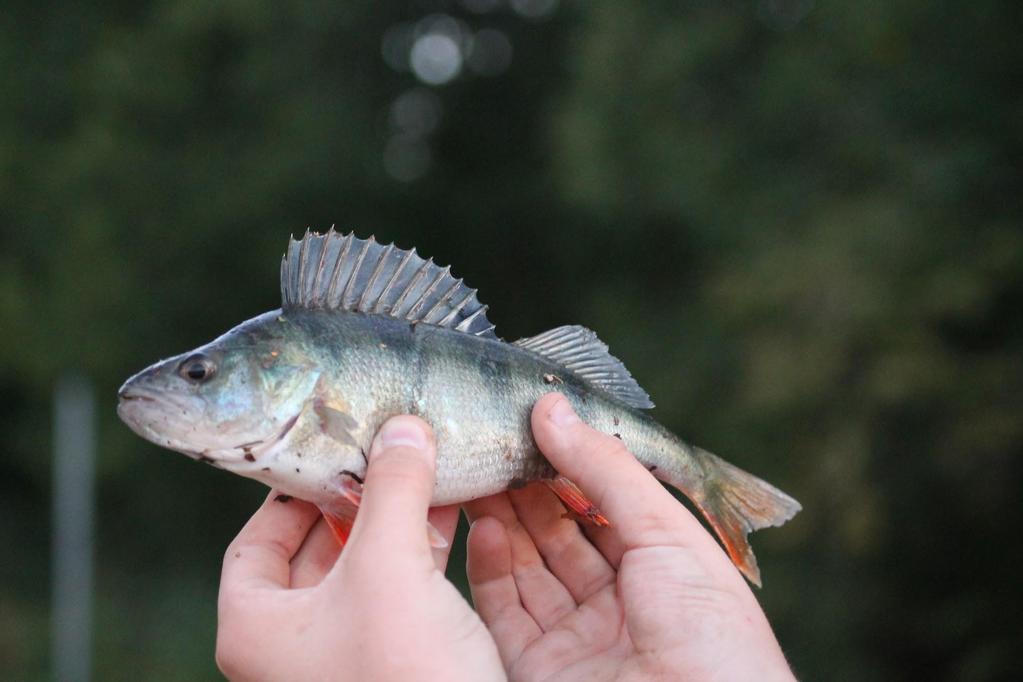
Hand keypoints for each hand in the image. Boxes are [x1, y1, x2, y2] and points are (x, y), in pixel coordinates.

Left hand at [215, 416, 503, 681]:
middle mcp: (290, 647)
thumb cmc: (401, 676)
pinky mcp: (391, 664)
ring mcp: (342, 659)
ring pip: (362, 572)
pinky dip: (421, 554)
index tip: (327, 453)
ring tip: (427, 472)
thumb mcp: (389, 567)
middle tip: (384, 457)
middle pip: (312, 552)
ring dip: (395, 523)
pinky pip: (399, 594)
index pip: (254, 541)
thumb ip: (392, 490)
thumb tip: (402, 428)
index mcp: (257, 627)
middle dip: (355, 501)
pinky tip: (454, 517)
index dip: (289, 493)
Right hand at [464, 394, 794, 681]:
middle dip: (524, 488)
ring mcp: (577, 638)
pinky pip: (504, 612)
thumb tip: (551, 409)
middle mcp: (617, 602)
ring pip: (526, 568)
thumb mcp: (667, 536)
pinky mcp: (538, 669)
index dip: (566, 465)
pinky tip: (481, 526)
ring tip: (475, 471)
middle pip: (558, 535)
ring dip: (499, 520)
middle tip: (490, 443)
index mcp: (662, 568)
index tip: (528, 424)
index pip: (603, 505)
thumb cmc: (711, 639)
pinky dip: (488, 568)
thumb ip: (606, 470)